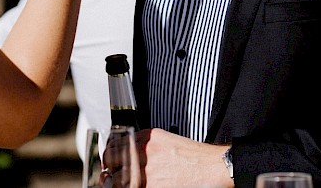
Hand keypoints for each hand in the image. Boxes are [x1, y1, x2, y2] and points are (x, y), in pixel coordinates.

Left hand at [104, 128, 231, 187]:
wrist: (211, 166)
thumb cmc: (193, 155)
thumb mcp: (165, 139)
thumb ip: (145, 143)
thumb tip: (127, 153)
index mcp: (148, 137)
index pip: (116, 142)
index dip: (109, 153)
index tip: (108, 159)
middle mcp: (145, 150)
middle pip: (113, 159)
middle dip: (108, 167)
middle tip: (108, 173)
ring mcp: (148, 169)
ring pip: (118, 178)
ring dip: (115, 182)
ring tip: (116, 184)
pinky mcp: (154, 185)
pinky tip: (131, 187)